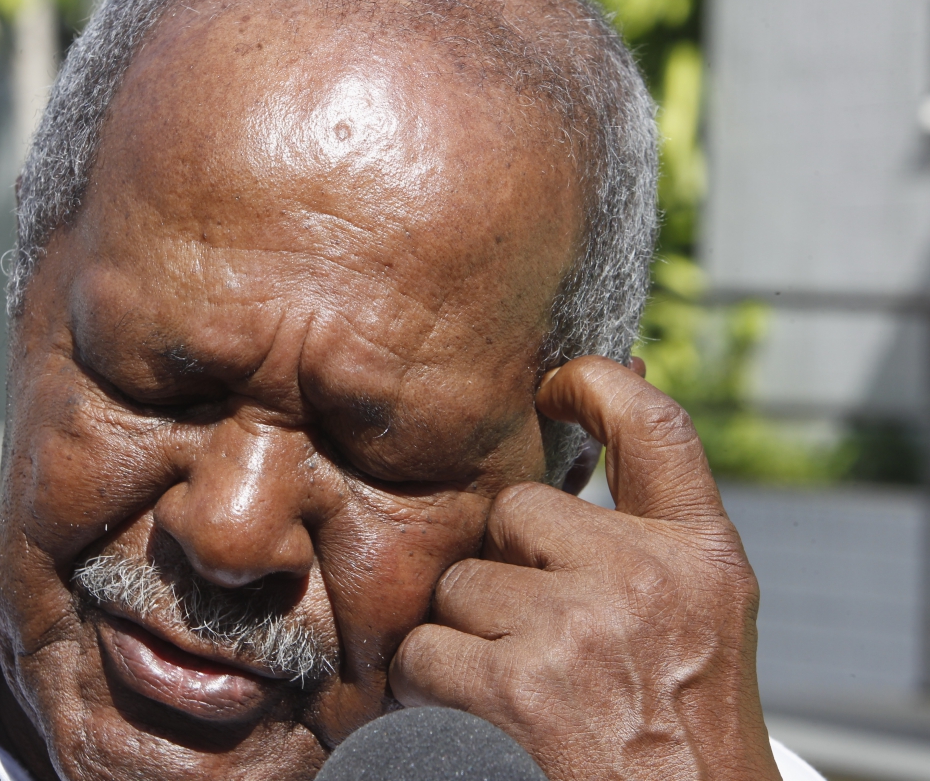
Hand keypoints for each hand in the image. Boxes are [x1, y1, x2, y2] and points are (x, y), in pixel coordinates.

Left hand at [389, 356, 782, 780]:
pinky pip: (423, 648)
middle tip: (544, 645)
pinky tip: (479, 722)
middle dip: (508, 570)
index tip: (558, 383)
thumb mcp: (699, 629)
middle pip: (516, 512)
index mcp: (703, 561)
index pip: (656, 429)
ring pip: (460, 583)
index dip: (600, 386)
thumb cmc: (686, 743)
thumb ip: (650, 545)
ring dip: (467, 637)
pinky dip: (430, 689)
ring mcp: (578, 627)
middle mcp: (644, 578)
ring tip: (520, 697)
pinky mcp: (515, 683)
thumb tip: (610, 429)